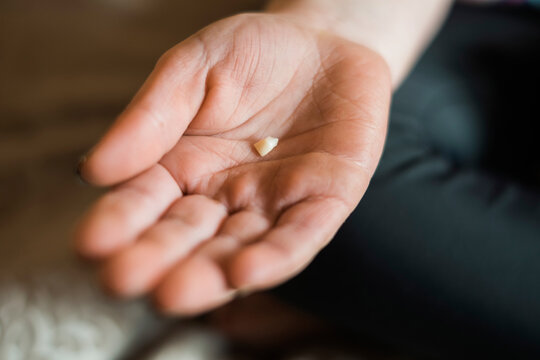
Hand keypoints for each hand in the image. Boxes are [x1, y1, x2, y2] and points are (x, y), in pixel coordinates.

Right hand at [76, 13, 390, 314]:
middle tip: (123, 280)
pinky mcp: (324, 202)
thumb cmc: (255, 54)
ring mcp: (275, 204)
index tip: (90, 243)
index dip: (120, 222)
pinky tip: (244, 273)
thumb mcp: (195, 68)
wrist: (324, 43)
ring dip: (208, 274)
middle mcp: (225, 196)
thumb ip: (152, 117)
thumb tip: (94, 170)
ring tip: (175, 293)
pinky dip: (275, 257)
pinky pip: (300, 236)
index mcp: (185, 167)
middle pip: (188, 237)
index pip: (145, 201)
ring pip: (238, 249)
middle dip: (158, 260)